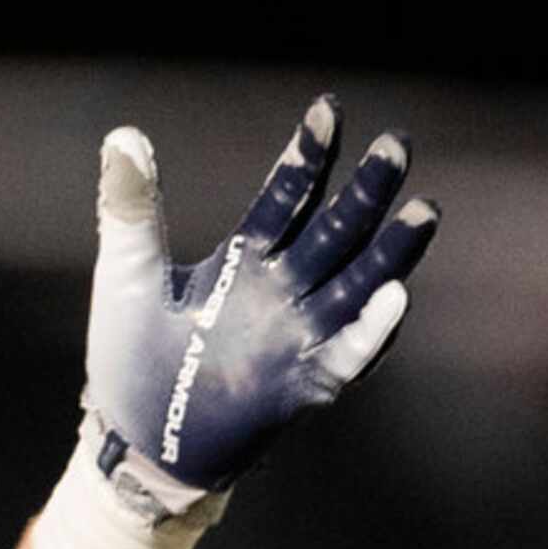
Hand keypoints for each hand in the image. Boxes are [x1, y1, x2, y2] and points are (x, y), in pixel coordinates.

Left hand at [85, 94, 438, 502]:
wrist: (131, 440)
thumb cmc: (128, 358)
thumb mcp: (125, 277)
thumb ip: (130, 211)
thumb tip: (122, 136)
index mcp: (243, 261)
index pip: (286, 197)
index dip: (309, 156)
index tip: (329, 108)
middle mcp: (281, 293)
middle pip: (335, 233)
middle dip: (366, 192)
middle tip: (398, 144)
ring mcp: (294, 339)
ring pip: (356, 287)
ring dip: (390, 254)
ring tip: (425, 211)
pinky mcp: (297, 388)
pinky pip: (344, 359)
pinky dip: (370, 333)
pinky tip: (394, 300)